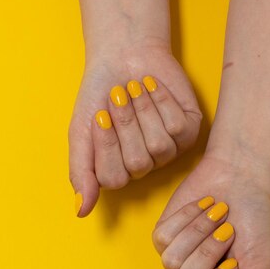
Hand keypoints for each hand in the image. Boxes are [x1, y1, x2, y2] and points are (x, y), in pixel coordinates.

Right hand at [69, 46, 201, 216]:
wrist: (122, 57)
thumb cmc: (98, 95)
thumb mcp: (81, 133)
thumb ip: (80, 172)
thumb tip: (80, 211)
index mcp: (117, 171)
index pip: (113, 178)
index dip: (106, 146)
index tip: (99, 116)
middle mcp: (146, 166)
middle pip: (138, 162)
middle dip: (125, 123)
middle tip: (117, 96)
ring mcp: (170, 150)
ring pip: (160, 146)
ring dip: (143, 110)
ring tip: (134, 88)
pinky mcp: (189, 130)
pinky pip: (178, 127)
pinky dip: (161, 100)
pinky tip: (152, 86)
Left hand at [152, 155, 269, 268]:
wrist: (242, 178)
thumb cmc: (256, 222)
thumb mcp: (262, 266)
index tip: (233, 263)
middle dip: (207, 253)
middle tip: (227, 232)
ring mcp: (177, 260)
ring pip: (171, 261)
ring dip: (199, 231)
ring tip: (217, 216)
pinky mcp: (163, 235)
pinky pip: (164, 237)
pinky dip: (187, 217)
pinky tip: (203, 207)